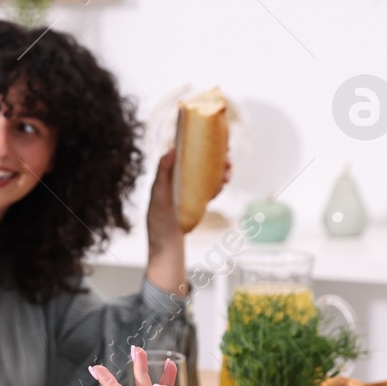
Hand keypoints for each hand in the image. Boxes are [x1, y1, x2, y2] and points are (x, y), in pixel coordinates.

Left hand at [143, 150, 222, 296]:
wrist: (168, 246)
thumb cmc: (159, 222)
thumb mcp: (158, 196)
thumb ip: (163, 174)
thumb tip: (170, 151)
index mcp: (168, 176)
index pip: (185, 154)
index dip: (199, 144)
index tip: (213, 139)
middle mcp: (179, 181)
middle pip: (201, 163)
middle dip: (216, 158)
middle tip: (228, 157)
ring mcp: (189, 191)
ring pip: (209, 175)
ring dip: (221, 171)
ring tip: (227, 172)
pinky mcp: (197, 201)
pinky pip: (211, 188)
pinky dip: (218, 185)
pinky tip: (223, 183)